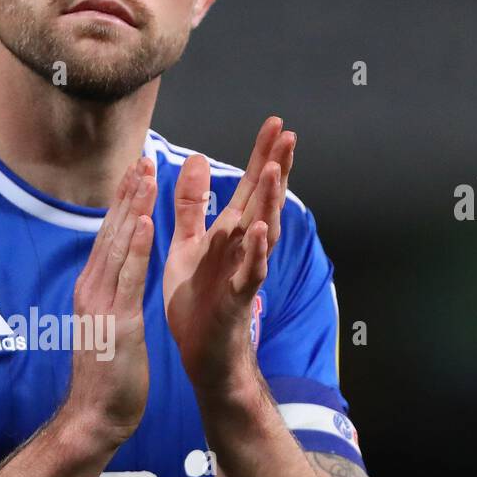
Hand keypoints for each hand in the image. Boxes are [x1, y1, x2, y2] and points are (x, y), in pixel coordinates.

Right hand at [63, 155, 157, 447]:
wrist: (95, 416)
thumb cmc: (107, 376)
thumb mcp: (108, 326)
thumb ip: (111, 297)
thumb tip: (116, 278)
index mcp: (93, 289)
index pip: (109, 237)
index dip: (123, 203)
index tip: (136, 172)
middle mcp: (92, 289)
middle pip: (110, 231)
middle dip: (127, 193)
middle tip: (142, 156)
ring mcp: (101, 304)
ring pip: (117, 246)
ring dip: (132, 208)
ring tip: (145, 174)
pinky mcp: (116, 322)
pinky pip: (127, 278)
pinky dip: (134, 247)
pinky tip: (143, 222)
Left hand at [163, 116, 294, 399]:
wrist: (200, 352)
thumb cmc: (197, 301)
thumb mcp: (188, 244)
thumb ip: (193, 205)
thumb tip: (200, 159)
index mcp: (229, 233)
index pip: (251, 187)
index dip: (263, 156)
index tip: (275, 124)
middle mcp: (243, 248)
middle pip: (264, 201)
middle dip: (276, 168)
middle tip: (288, 134)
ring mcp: (243, 272)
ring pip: (262, 232)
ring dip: (270, 203)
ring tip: (275, 171)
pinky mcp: (236, 298)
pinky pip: (250, 272)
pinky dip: (256, 252)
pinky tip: (258, 230)